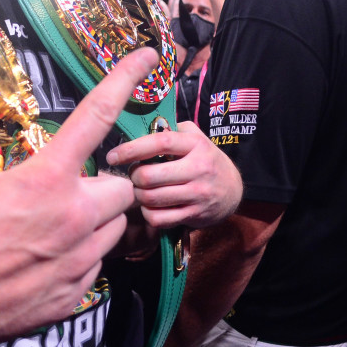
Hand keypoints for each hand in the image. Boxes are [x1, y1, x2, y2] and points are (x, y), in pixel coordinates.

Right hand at [0, 48, 160, 346]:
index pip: (96, 116)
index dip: (124, 80)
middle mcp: (72, 218)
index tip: (147, 56)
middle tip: (69, 189)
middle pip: (122, 188)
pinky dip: (78, 256)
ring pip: (114, 229)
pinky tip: (43, 257)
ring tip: (53, 225)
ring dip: (94, 220)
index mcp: (45, 179)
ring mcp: (75, 262)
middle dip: (103, 183)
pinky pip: (93, 267)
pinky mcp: (71, 297)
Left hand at [106, 121, 242, 228]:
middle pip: (149, 176)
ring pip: (150, 198)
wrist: (233, 190)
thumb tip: (140, 127)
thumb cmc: (205, 159)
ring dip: (138, 194)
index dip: (131, 149)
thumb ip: (171, 129)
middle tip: (134, 174)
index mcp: (196, 145)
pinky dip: (148, 213)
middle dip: (133, 176)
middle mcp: (198, 169)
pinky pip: (158, 218)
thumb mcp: (195, 137)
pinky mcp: (194, 215)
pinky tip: (150, 205)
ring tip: (141, 189)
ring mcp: (197, 195)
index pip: (159, 144)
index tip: (113, 155)